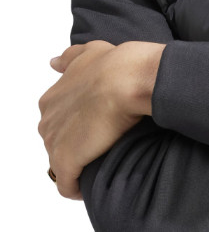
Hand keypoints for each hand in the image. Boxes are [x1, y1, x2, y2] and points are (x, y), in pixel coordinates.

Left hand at [38, 40, 164, 199]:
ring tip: (103, 159)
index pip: (58, 119)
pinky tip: (92, 184)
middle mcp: (48, 121)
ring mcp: (55, 142)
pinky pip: (67, 185)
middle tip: (103, 139)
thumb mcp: (91, 51)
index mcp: (52, 99)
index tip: (96, 122)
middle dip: (76, 143)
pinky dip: (77, 188)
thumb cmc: (116, 64)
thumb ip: (70, 57)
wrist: (129, 79)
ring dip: (79, 164)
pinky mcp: (66, 162)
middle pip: (57, 140)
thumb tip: (53, 62)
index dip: (77, 123)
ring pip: (61, 162)